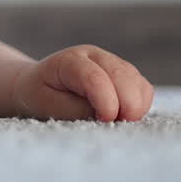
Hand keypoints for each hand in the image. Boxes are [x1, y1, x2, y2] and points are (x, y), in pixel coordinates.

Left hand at [12, 45, 154, 121]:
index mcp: (70, 61)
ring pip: (137, 82)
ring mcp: (111, 62)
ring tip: (117, 121)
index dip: (106, 103)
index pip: (95, 78)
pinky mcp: (124, 74)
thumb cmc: (40, 97)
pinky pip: (144, 88)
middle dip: (126, 106)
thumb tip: (109, 116)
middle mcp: (93, 56)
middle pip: (122, 76)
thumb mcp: (49, 106)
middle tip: (114, 125)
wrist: (37, 86)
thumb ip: (78, 110)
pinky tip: (124, 115)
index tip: (104, 122)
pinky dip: (140, 104)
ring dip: (134, 106)